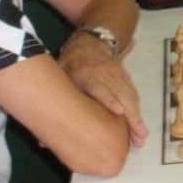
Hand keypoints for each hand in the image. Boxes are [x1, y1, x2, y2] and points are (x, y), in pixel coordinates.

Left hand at [58, 34, 148, 148]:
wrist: (91, 43)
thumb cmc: (71, 63)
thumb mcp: (60, 76)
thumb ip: (54, 103)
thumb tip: (41, 139)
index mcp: (87, 74)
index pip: (100, 87)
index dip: (109, 99)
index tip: (118, 111)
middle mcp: (106, 75)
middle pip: (122, 95)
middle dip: (131, 115)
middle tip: (138, 136)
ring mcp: (118, 76)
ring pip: (130, 97)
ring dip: (137, 117)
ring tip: (141, 136)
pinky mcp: (125, 79)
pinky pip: (133, 95)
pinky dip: (137, 111)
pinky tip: (140, 126)